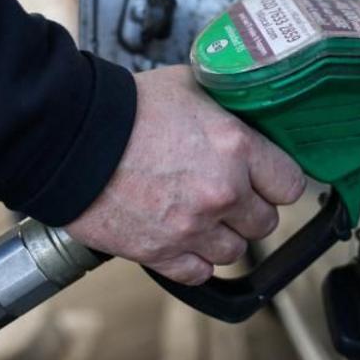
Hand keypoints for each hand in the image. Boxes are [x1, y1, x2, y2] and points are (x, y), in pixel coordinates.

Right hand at [65, 65, 305, 284]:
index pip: (290, 184)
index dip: (277, 180)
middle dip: (248, 208)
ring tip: (200, 215)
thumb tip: (245, 112)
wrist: (68, 137)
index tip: (266, 178)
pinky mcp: (160, 253)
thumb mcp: (190, 86)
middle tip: (226, 193)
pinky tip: (181, 238)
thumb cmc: (126, 107)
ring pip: (234, 252)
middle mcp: (222, 192)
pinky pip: (198, 272)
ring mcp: (192, 227)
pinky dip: (193, 260)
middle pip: (265, 222)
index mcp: (237, 147)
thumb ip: (225, 107)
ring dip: (222, 236)